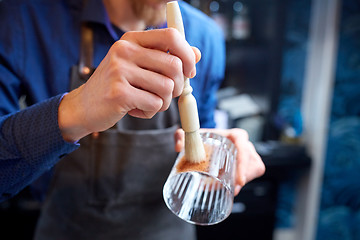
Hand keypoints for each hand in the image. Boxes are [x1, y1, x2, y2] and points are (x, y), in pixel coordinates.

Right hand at [58, 28, 200, 141]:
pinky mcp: (119, 93)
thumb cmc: (117, 86)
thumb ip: (166, 58)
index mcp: (132, 40)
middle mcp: (125, 50)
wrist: (84, 106)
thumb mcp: (140, 66)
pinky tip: (136, 109)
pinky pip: (155, 104)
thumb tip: (197, 53)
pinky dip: (151, 111)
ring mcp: (120, 71)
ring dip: (163, 102)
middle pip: (174, 65)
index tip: (189, 72)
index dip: (188, 55)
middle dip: (178, 86)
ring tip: (147, 102)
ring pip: (167, 87)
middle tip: (166, 94)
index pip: (172, 36)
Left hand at [174, 128, 264, 195]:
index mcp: (237, 136)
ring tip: (226, 190)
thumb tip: (178, 146)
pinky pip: (250, 177)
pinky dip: (240, 184)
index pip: (244, 148)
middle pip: (250, 165)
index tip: (239, 181)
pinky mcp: (250, 167)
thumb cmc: (207, 138)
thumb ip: (181, 136)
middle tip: (230, 191)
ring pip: (251, 173)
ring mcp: (250, 157)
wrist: (212, 142)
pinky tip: (230, 188)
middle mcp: (247, 146)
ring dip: (240, 183)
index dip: (243, 164)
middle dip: (241, 179)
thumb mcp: (194, 136)